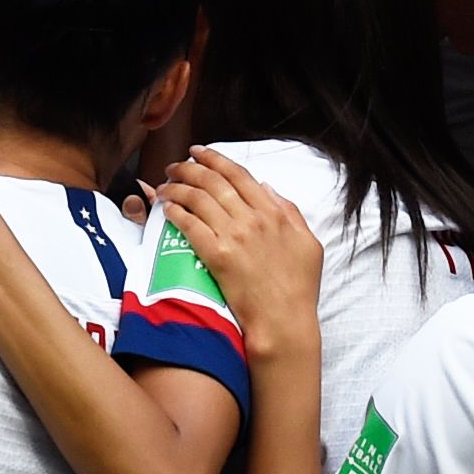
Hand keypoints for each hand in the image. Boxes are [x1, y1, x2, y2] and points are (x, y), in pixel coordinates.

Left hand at [150, 151, 321, 360]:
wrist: (284, 321)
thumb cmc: (299, 287)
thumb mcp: (308, 243)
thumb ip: (290, 211)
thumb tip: (267, 188)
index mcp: (274, 213)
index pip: (238, 175)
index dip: (215, 159)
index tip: (199, 152)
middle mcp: (252, 219)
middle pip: (213, 181)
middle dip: (189, 168)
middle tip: (174, 166)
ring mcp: (233, 236)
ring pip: (198, 199)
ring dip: (177, 187)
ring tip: (165, 184)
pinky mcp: (216, 256)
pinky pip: (190, 225)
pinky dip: (175, 212)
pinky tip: (166, 207)